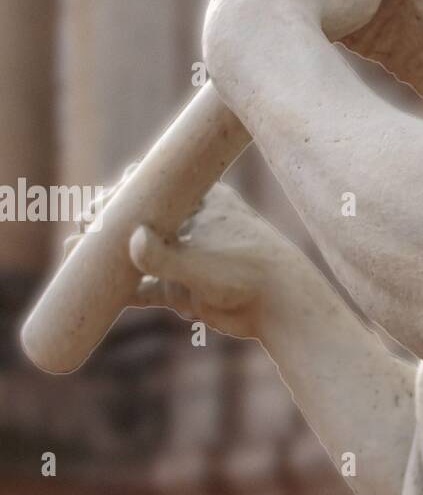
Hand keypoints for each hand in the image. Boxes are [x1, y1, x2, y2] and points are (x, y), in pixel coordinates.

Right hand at [66, 176, 307, 341]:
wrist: (279, 306)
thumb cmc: (250, 271)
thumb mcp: (205, 263)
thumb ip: (167, 255)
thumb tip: (131, 238)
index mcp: (202, 202)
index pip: (156, 187)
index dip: (124, 192)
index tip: (100, 203)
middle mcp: (190, 228)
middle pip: (140, 219)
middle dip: (107, 223)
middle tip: (82, 226)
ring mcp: (185, 259)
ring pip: (135, 255)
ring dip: (105, 257)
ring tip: (70, 253)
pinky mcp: (181, 290)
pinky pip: (141, 287)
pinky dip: (117, 289)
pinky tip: (89, 292)